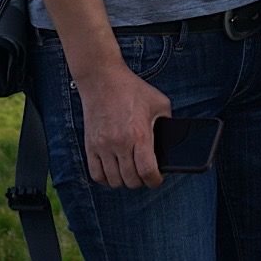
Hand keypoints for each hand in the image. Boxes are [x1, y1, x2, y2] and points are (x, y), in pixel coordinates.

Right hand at [74, 64, 171, 188]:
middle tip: (143, 173)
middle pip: (131, 180)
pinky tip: (113, 170)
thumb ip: (167, 124)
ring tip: (129, 171)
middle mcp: (119, 143)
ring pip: (114, 180)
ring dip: (123, 180)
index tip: (157, 178)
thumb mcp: (159, 103)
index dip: (155, 181)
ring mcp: (102, 145)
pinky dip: (105, 178)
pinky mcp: (90, 145)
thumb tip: (171, 143)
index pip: (147, 172)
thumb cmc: (132, 89)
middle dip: (141, 181)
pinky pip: (96, 174)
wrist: (102, 79)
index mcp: (139, 134)